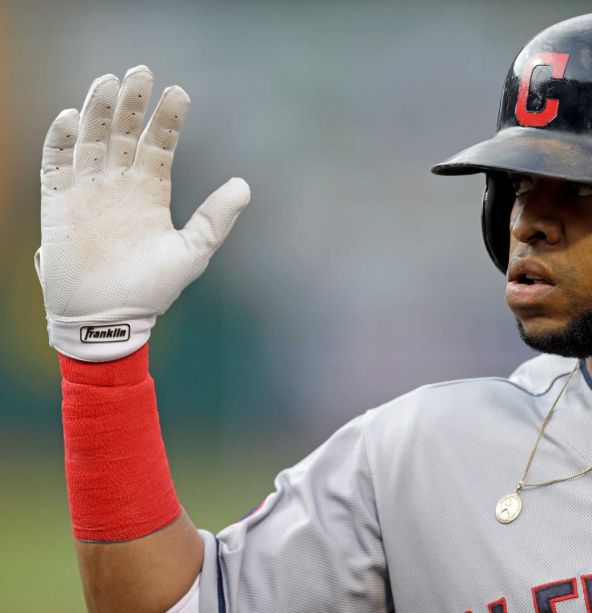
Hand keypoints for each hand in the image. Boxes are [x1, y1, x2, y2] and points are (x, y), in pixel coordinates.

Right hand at [35, 65, 249, 361]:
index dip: (168, 118)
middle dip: (132, 102)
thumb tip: (245, 185)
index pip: (159, 144)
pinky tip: (70, 117)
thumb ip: (216, 218)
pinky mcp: (57, 204)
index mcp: (151, 192)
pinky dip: (60, 140)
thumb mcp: (192, 252)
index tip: (180, 92)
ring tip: (108, 81)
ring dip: (97, 110)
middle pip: (123, 132)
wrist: (109, 319)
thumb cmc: (152, 290)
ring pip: (90, 139)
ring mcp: (87, 191)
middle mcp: (119, 185)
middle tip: (142, 72)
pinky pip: (55, 164)